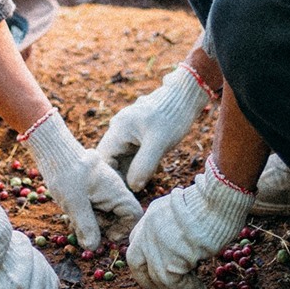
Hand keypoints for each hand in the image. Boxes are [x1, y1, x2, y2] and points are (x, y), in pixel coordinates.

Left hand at [25, 109, 143, 247]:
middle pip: (118, 218)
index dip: (124, 230)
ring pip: (104, 214)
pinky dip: (84, 215)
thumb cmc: (66, 172)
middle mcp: (112, 190)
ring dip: (91, 222)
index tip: (106, 235)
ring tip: (73, 219)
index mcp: (116, 191)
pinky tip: (71, 213)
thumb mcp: (74, 202)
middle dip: (102, 228)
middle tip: (83, 228)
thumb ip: (86, 226)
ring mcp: (102, 189)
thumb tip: (93, 248)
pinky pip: (94, 207)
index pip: (134, 214)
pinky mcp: (91, 189)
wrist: (53, 148)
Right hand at [96, 65, 211, 190]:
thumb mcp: (159, 144)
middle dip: (121, 176)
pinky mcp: (137, 130)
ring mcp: (128, 128)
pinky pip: (132, 151)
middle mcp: (118, 127)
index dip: (111, 178)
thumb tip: (132, 187)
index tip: (124, 193)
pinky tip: (151, 171)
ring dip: (131, 170)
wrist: (185, 95)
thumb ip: (143, 166)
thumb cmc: (172, 117)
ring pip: (122, 155)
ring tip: (144, 184)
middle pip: (112, 158)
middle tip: (136, 193)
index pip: (104, 160)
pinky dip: (138, 162)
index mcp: (118, 129)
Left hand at [126, 157, 251, 288]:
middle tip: (166, 287)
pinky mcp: (171, 259)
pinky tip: (200, 288)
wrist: (221, 201)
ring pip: (156, 276)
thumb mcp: (186, 209)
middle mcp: (149, 228)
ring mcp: (158, 243)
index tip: (160, 266)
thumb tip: (182, 244)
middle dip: (146, 278)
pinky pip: (173, 283)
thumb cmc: (214, 203)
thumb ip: (176, 225)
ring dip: (176, 288)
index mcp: (153, 213)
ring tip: (195, 288)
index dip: (146, 256)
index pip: (137, 239)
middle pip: (134, 260)